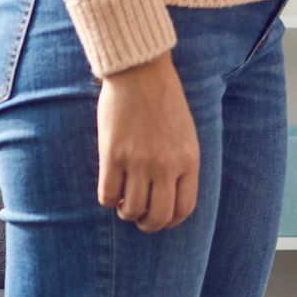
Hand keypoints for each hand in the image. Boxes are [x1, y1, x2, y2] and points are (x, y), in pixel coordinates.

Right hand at [97, 51, 198, 231]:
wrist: (142, 73)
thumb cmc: (165, 101)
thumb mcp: (186, 134)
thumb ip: (181, 164)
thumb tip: (168, 196)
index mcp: (188, 160)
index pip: (184, 209)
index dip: (170, 221)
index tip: (159, 217)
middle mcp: (166, 165)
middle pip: (157, 218)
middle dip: (147, 224)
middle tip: (138, 215)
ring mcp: (139, 161)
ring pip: (131, 210)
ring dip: (126, 211)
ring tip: (123, 199)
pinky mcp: (112, 155)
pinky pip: (107, 195)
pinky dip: (108, 198)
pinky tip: (111, 186)